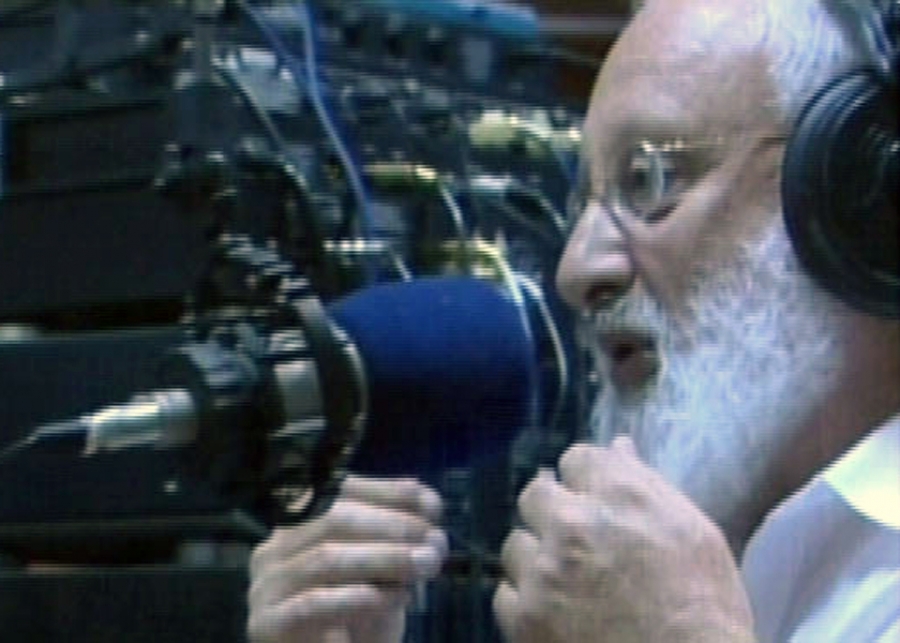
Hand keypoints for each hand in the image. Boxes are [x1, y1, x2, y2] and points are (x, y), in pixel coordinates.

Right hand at [248, 475, 447, 642]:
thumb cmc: (360, 611)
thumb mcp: (381, 565)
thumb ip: (396, 533)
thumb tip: (427, 500)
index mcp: (299, 522)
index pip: (341, 490)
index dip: (388, 492)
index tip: (432, 506)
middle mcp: (275, 546)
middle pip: (334, 518)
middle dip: (393, 526)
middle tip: (436, 544)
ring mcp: (266, 585)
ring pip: (326, 558)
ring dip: (385, 558)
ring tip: (426, 566)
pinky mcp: (268, 623)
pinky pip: (314, 603)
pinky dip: (361, 596)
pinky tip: (397, 597)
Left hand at [494, 437, 754, 642]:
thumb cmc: (705, 610)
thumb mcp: (695, 534)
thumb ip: (647, 484)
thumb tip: (618, 447)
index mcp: (621, 494)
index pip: (577, 458)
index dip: (585, 481)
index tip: (594, 502)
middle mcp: (574, 524)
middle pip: (536, 494)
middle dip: (552, 513)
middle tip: (576, 543)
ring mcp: (544, 571)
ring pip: (516, 544)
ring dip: (537, 558)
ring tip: (569, 585)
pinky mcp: (524, 617)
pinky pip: (505, 593)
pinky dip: (526, 602)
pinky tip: (556, 614)